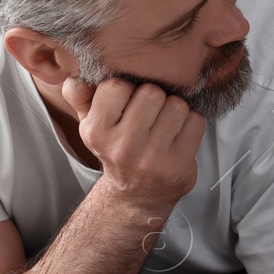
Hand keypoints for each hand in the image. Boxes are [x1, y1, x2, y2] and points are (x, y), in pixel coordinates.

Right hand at [63, 76, 205, 208]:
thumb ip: (78, 95)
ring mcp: (153, 158)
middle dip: (154, 97)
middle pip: (151, 92)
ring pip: (177, 104)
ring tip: (164, 125)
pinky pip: (196, 121)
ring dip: (175, 110)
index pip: (116, 86)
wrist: (136, 195)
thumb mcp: (91, 123)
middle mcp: (123, 147)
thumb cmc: (116, 148)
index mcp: (96, 133)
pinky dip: (190, 124)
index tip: (127, 103)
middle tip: (150, 114)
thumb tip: (77, 78)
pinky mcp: (179, 165)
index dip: (127, 89)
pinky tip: (178, 137)